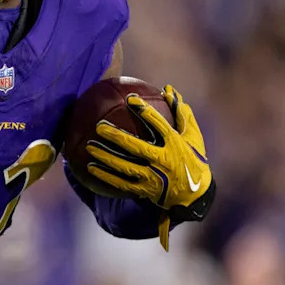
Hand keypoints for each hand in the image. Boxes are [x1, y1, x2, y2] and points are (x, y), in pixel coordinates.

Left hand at [85, 85, 214, 249]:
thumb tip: (167, 89)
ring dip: (106, 157)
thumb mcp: (193, 135)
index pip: (159, 125)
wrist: (195, 195)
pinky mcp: (145, 190)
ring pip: (126, 167)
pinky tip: (91, 168)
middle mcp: (163, 161)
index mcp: (175, 144)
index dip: (145, 111)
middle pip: (137, 147)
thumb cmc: (193, 159)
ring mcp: (154, 178)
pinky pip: (122, 183)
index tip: (130, 98)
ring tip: (89, 146)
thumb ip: (181, 112)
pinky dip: (106, 176)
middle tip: (99, 126)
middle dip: (117, 137)